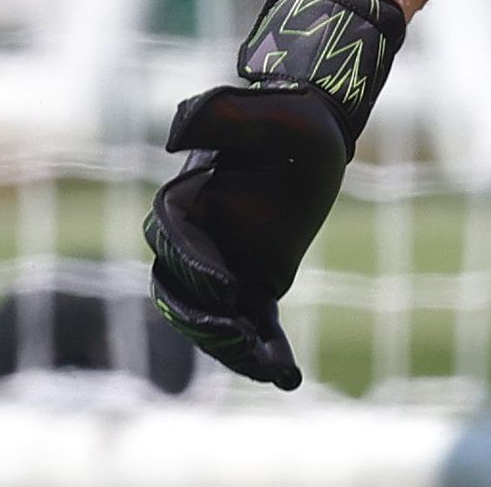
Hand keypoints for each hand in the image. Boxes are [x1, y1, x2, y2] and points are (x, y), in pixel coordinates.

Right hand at [143, 0, 404, 388]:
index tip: (225, 287)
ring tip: (266, 367)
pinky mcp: (256, 281)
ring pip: (214, 319)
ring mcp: (224, 266)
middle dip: (206, 323)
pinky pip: (254, 323)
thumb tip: (176, 136)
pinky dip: (267, 351)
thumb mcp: (263, 113)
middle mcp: (197, 241)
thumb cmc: (287, 118)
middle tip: (240, 338)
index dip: (195, 267)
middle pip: (183, 295)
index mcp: (187, 202)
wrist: (315, 130)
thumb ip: (216, 115)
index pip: (176, 243)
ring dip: (234, 348)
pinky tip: (288, 377)